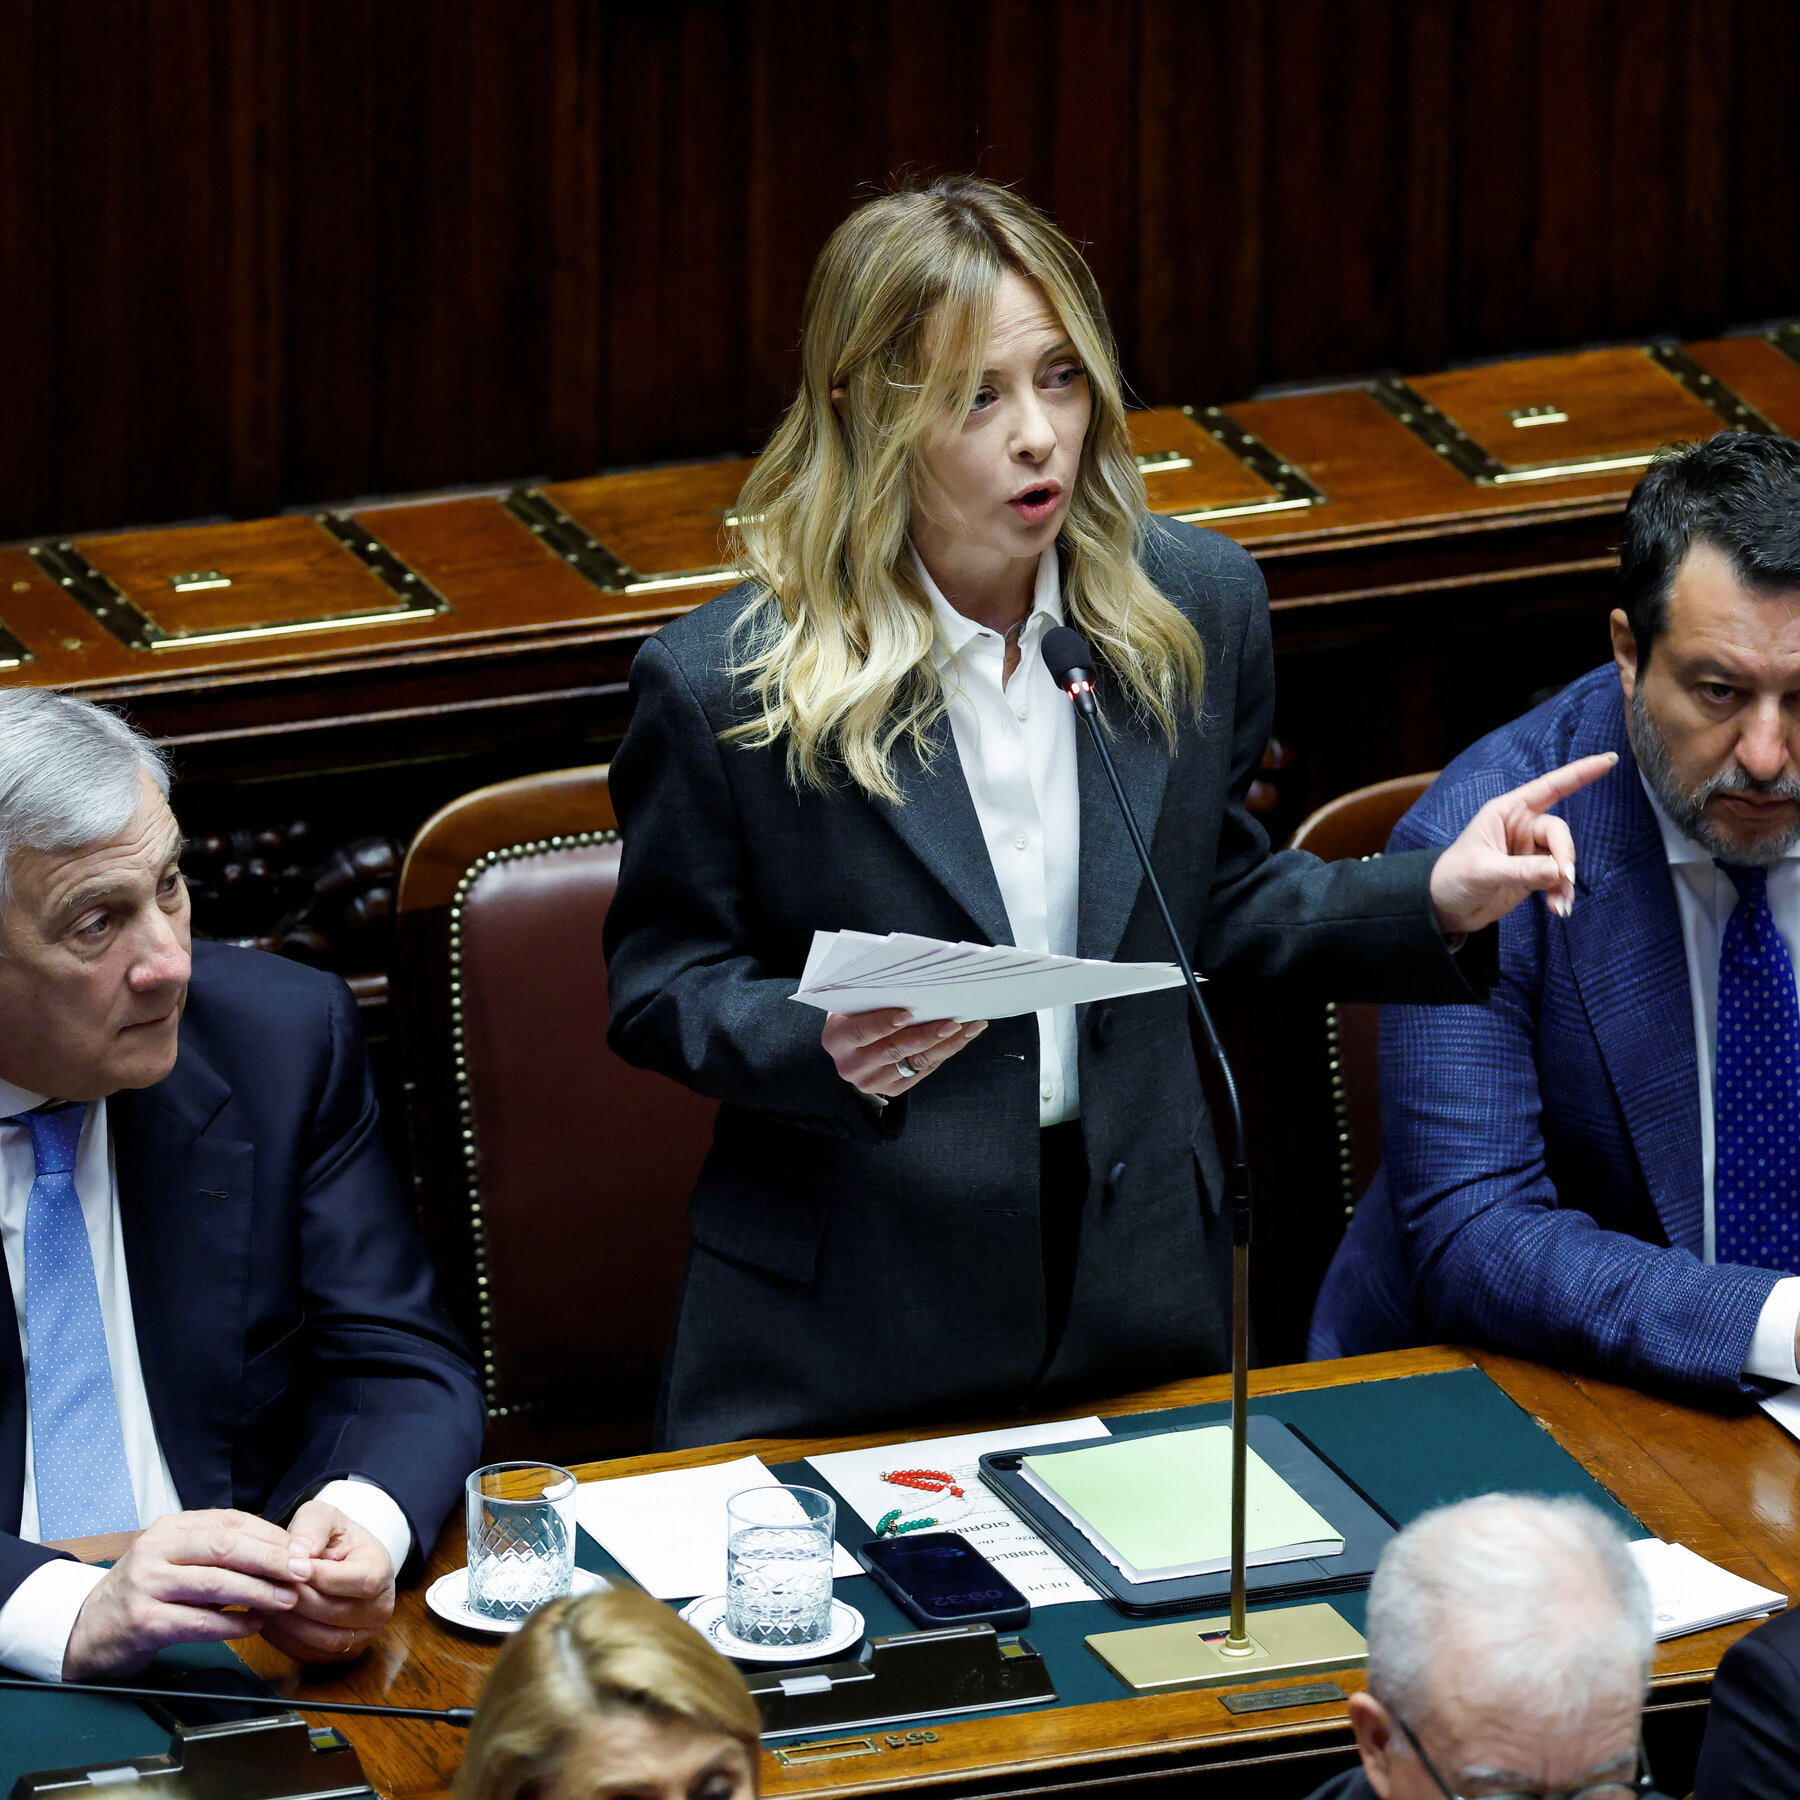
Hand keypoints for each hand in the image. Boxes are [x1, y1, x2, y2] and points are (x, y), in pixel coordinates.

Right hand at [63, 1509, 307, 1678]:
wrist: (87, 1630)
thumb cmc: (147, 1591)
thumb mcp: (179, 1559)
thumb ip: (219, 1552)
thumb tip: (282, 1553)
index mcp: (172, 1528)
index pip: (232, 1522)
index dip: (270, 1536)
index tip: (302, 1549)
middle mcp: (157, 1549)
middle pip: (226, 1546)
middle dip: (271, 1558)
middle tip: (303, 1571)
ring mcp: (146, 1584)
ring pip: (214, 1582)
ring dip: (258, 1592)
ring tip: (287, 1600)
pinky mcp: (142, 1621)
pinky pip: (197, 1622)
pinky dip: (231, 1623)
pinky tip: (254, 1625)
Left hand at [258, 1500, 395, 1662]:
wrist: (341, 1560)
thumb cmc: (333, 1536)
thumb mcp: (324, 1516)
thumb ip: (313, 1527)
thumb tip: (299, 1553)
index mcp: (382, 1570)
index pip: (360, 1580)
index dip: (324, 1577)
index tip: (292, 1568)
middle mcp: (379, 1608)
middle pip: (336, 1611)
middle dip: (298, 1599)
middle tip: (265, 1586)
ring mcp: (363, 1636)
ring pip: (321, 1637)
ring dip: (287, 1622)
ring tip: (262, 1601)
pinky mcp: (340, 1654)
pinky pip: (308, 1653)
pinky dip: (284, 1639)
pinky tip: (267, 1618)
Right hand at [823, 1008, 988, 1097]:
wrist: (852, 1047)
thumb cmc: (857, 1015)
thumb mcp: (854, 1005)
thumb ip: (872, 998)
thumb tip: (911, 983)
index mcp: (837, 1040)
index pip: (860, 1032)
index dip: (883, 1024)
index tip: (908, 1013)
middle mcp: (851, 1065)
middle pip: (892, 1051)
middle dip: (925, 1036)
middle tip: (952, 1022)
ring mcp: (872, 1081)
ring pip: (914, 1063)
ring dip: (945, 1045)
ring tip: (968, 1027)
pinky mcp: (892, 1089)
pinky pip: (923, 1070)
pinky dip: (945, 1052)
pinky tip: (963, 1037)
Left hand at [1428, 752, 1618, 933]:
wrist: (1444, 908)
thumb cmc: (1453, 877)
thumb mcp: (1484, 870)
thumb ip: (1523, 870)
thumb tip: (1561, 871)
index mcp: (1506, 812)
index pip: (1549, 787)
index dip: (1580, 773)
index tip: (1609, 760)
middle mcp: (1521, 827)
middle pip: (1558, 832)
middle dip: (1565, 855)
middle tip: (1564, 878)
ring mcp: (1529, 851)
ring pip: (1562, 859)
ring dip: (1565, 881)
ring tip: (1559, 905)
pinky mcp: (1533, 875)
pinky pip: (1558, 880)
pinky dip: (1561, 893)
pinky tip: (1558, 909)